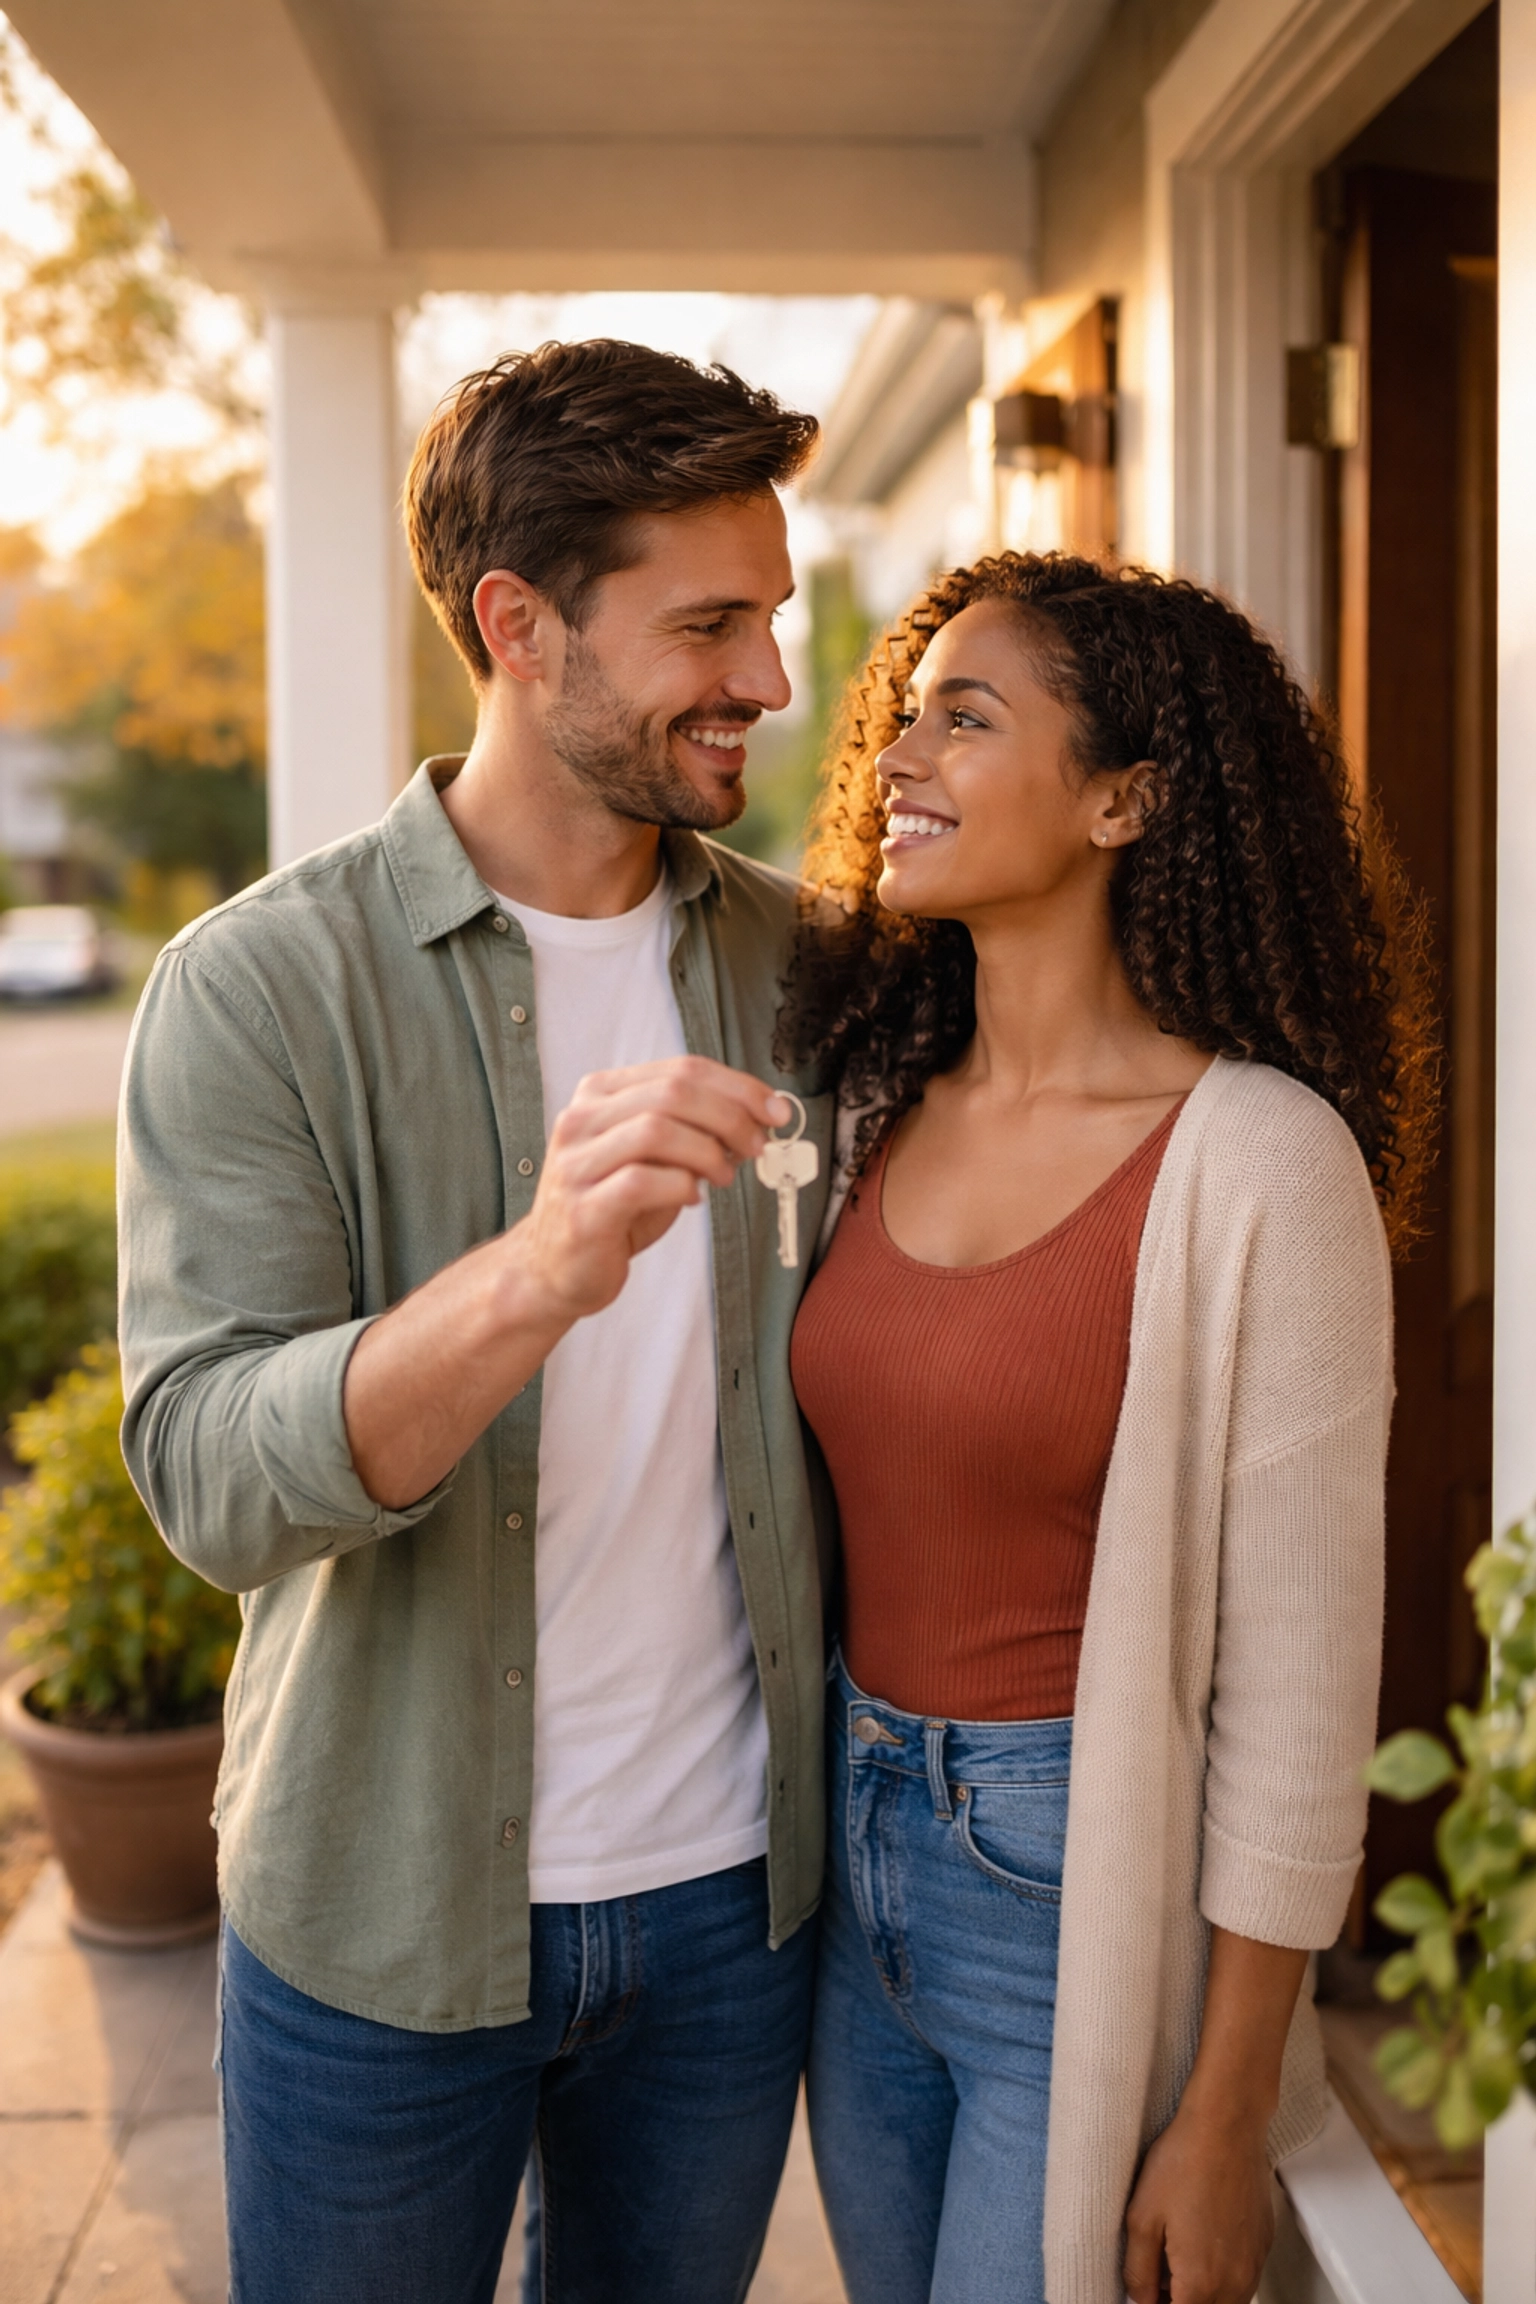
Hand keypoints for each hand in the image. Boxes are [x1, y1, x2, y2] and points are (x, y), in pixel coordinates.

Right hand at [512, 1056, 787, 1322]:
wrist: (554, 1268)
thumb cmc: (612, 1209)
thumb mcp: (653, 1157)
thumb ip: (692, 1131)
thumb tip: (756, 1119)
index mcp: (601, 1094)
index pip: (681, 1069)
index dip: (738, 1086)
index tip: (774, 1110)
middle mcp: (581, 1120)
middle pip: (672, 1093)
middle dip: (730, 1116)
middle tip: (758, 1146)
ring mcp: (576, 1163)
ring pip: (655, 1130)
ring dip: (707, 1152)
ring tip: (724, 1176)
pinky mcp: (582, 1208)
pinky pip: (640, 1182)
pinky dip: (680, 1186)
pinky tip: (691, 1198)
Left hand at [1122, 2100, 1274, 2303]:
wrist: (1226, 2125)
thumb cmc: (1183, 2163)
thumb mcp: (1142, 2217)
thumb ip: (1139, 2271)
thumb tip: (1140, 2300)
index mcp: (1201, 2283)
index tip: (1149, 2291)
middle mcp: (1235, 2283)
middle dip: (1181, 2302)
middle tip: (1158, 2279)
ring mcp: (1254, 2265)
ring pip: (1230, 2303)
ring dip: (1204, 2295)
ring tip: (1177, 2261)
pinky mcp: (1264, 2245)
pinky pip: (1244, 2279)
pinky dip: (1223, 2277)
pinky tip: (1203, 2243)